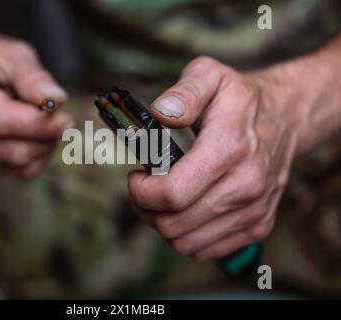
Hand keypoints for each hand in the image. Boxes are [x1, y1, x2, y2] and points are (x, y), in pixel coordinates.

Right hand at [0, 36, 72, 177]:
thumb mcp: (10, 53)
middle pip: (11, 151)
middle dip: (47, 138)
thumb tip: (56, 99)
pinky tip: (34, 136)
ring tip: (47, 125)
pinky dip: (37, 157)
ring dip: (45, 148)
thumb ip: (32, 76)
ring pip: (18, 167)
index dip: (39, 124)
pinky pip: (18, 173)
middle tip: (62, 120)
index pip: (0, 120)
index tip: (65, 117)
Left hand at [128, 57, 300, 260]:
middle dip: (145, 208)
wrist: (286, 118)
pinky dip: (186, 235)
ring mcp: (254, 211)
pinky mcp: (257, 226)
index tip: (137, 175)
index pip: (172, 194)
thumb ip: (183, 93)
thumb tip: (160, 115)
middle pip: (173, 225)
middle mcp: (246, 186)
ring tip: (164, 197)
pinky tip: (187, 208)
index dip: (141, 192)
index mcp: (229, 149)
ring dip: (163, 223)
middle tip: (145, 187)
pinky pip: (205, 250)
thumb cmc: (239, 99)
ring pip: (185, 243)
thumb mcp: (209, 76)